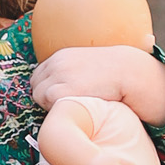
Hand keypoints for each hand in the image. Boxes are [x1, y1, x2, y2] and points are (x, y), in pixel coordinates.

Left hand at [31, 44, 164, 125]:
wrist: (129, 73)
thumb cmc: (113, 75)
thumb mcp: (87, 66)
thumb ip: (71, 73)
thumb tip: (59, 91)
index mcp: (61, 56)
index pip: (39, 76)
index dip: (48, 88)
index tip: (62, 97)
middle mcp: (56, 63)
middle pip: (36, 86)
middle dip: (47, 96)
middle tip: (68, 103)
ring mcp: (58, 76)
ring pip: (39, 96)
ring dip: (51, 104)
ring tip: (73, 106)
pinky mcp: (61, 90)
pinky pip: (47, 104)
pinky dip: (56, 108)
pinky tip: (74, 108)